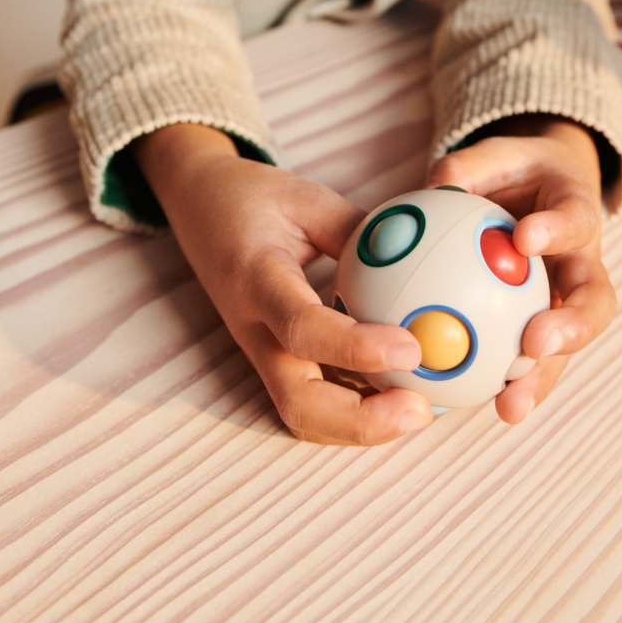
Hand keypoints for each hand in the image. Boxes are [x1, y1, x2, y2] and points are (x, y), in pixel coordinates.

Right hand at [133, 124, 431, 444]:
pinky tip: (402, 393)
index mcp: (256, 281)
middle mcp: (254, 329)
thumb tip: (425, 261)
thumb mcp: (305, 197)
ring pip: (304, 414)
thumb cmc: (250, 198)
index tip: (411, 349)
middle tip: (421, 410)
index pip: (301, 327)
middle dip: (361, 422)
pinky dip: (357, 407)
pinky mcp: (273, 358)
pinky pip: (314, 396)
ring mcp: (261, 352)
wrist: (196, 204)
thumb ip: (359, 230)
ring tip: (420, 409)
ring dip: (362, 425)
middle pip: (299, 403)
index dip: (356, 347)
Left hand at [425, 115, 616, 423]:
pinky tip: (461, 402)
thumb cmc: (515, 170)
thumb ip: (468, 168)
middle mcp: (582, 264)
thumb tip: (434, 186)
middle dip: (572, 327)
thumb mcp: (496, 155)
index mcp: (576, 212)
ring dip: (541, 379)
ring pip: (566, 347)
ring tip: (509, 406)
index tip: (524, 239)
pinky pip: (526, 360)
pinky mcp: (543, 329)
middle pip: (595, 302)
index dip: (556, 230)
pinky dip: (501, 383)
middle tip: (536, 344)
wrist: (542, 190)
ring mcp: (567, 302)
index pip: (576, 219)